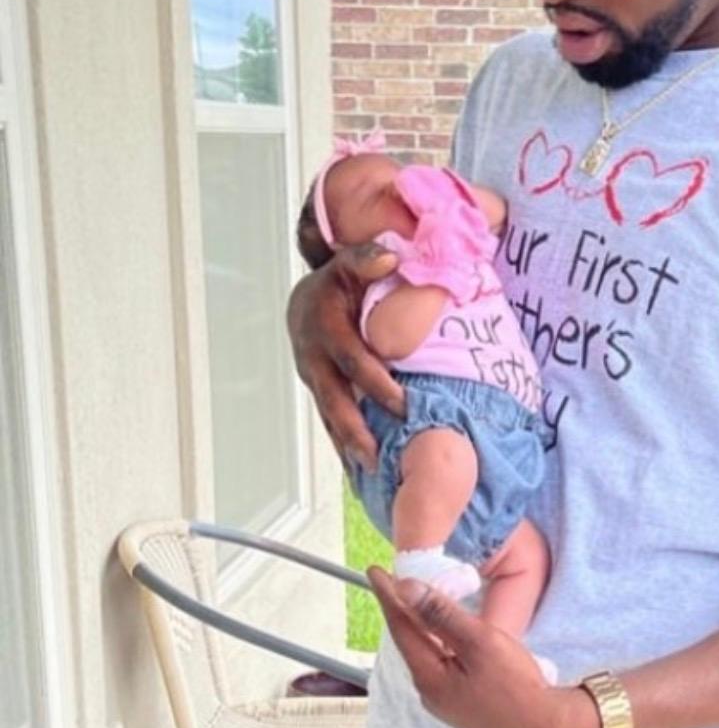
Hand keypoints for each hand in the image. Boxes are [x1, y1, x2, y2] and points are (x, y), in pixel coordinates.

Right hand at [287, 246, 405, 471]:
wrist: (306, 299)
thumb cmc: (338, 282)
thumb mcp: (349, 265)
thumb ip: (367, 261)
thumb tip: (391, 256)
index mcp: (325, 328)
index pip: (352, 360)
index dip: (375, 382)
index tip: (402, 404)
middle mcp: (314, 358)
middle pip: (333, 398)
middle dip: (354, 428)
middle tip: (376, 455)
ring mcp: (314, 378)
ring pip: (329, 415)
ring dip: (347, 444)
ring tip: (368, 471)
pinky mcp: (319, 391)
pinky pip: (330, 420)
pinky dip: (343, 444)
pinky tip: (358, 468)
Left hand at [368, 569, 600, 727]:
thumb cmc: (517, 686)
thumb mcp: (480, 642)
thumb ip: (441, 614)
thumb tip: (405, 589)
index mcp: (428, 677)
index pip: (400, 627)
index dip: (388, 596)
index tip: (374, 570)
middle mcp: (429, 693)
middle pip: (411, 642)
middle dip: (403, 611)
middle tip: (395, 581)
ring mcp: (445, 703)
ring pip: (427, 654)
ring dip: (422, 627)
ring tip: (418, 603)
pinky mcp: (462, 706)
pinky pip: (442, 666)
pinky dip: (439, 644)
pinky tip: (447, 637)